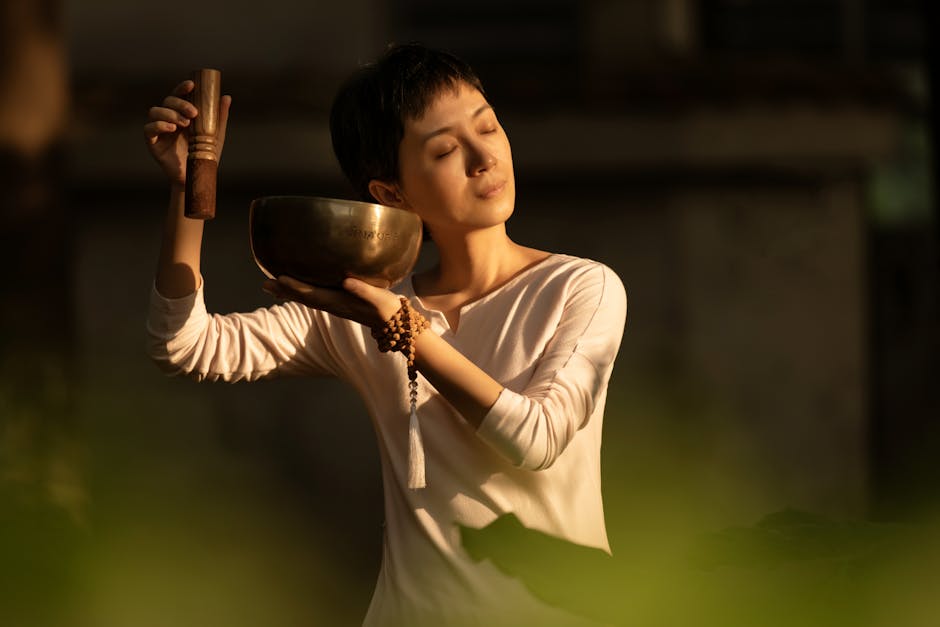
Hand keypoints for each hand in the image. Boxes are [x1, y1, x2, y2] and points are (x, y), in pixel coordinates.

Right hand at [143, 79, 231, 184]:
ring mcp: (159, 130)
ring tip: (184, 123)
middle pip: (167, 102)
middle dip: (180, 103)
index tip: (192, 85)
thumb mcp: (215, 134)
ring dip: (169, 114)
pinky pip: (148, 129)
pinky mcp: (152, 143)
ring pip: (155, 112)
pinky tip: (171, 128)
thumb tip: (226, 97)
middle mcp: (168, 119)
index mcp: (181, 114)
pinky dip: (158, 125)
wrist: (197, 176)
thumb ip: (219, 116)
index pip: (178, 95)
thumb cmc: (204, 154)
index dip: (182, 88)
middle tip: (193, 113)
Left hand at [263, 275, 403, 329]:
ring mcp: (336, 305)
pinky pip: (315, 297)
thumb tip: (347, 282)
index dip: (295, 287)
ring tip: (272, 285)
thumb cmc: (389, 309)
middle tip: (264, 284)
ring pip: (307, 298)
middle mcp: (334, 305)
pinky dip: (301, 292)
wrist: (396, 324)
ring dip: (289, 292)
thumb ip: (364, 291)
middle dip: (284, 291)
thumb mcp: (380, 300)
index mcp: (341, 303)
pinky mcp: (340, 303)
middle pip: (304, 298)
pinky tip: (296, 286)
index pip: (313, 294)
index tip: (279, 279)